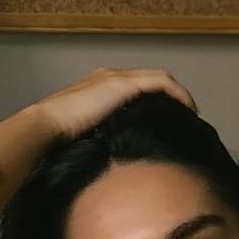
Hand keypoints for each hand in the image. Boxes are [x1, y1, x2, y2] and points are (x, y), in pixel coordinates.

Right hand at [33, 67, 197, 141]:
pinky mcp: (122, 84)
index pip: (135, 88)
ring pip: (158, 78)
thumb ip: (102, 139)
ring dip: (178, 94)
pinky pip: (160, 83)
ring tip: (191, 113)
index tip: (170, 120)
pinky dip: (177, 93)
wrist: (47, 126)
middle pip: (150, 81)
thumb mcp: (87, 137)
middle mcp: (109, 77)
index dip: (156, 101)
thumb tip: (117, 161)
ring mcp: (116, 78)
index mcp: (100, 88)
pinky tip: (188, 108)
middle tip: (186, 117)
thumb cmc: (60, 138)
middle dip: (170, 96)